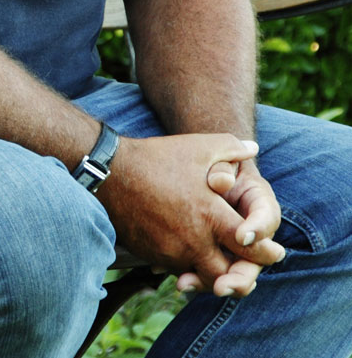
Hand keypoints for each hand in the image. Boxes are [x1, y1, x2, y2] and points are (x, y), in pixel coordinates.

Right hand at [99, 133, 280, 295]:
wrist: (111, 173)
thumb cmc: (158, 157)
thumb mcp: (198, 146)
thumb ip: (230, 148)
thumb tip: (252, 148)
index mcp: (210, 215)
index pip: (250, 246)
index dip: (266, 252)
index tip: (274, 252)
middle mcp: (194, 240)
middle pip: (228, 274)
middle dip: (243, 274)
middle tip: (249, 267)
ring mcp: (172, 252)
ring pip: (203, 276)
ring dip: (215, 272)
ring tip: (223, 263)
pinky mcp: (154, 256)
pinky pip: (179, 270)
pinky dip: (190, 267)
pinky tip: (193, 255)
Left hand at [177, 152, 283, 296]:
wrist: (198, 170)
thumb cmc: (214, 162)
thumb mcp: (219, 157)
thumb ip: (222, 167)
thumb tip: (221, 182)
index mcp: (259, 203)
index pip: (267, 217)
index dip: (258, 228)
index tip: (241, 236)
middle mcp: (253, 233)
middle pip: (255, 260)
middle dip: (239, 276)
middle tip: (221, 285)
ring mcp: (236, 249)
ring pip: (232, 274)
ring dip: (213, 283)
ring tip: (187, 284)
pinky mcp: (216, 257)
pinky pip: (209, 273)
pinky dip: (193, 278)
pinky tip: (175, 280)